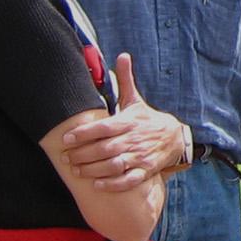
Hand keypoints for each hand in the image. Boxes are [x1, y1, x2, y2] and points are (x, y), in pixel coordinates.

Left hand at [62, 54, 181, 190]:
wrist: (174, 137)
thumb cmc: (147, 119)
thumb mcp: (136, 100)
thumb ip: (125, 80)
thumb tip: (121, 56)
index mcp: (128, 121)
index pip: (103, 128)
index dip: (84, 134)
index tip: (66, 138)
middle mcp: (133, 139)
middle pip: (105, 149)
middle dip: (83, 155)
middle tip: (66, 158)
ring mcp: (140, 157)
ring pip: (114, 166)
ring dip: (93, 170)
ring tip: (77, 171)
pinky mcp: (145, 171)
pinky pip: (128, 180)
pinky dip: (113, 184)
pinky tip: (97, 185)